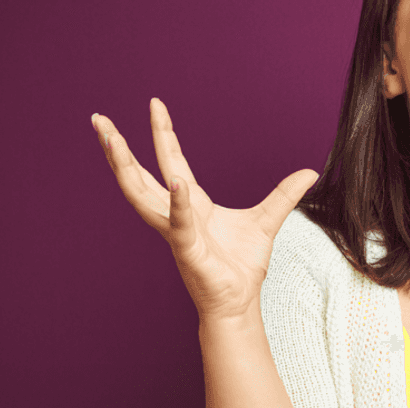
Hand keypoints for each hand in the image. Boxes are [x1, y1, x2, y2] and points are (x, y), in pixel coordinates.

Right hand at [92, 98, 317, 321]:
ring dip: (124, 167)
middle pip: (139, 174)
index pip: (171, 160)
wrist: (239, 302)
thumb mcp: (268, 221)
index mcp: (192, 203)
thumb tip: (310, 171)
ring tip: (111, 140)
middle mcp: (176, 214)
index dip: (163, 133)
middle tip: (99, 120)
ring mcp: (176, 231)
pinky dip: (177, 203)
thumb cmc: (242, 266)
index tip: (155, 105)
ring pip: (141, 195)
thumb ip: (284, 195)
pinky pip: (178, 223)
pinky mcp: (187, 250)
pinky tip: (175, 181)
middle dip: (118, 148)